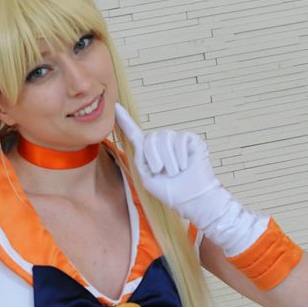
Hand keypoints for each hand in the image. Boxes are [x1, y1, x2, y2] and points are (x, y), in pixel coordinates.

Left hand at [114, 102, 268, 255]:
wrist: (193, 199)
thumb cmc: (171, 192)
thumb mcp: (148, 177)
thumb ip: (140, 157)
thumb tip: (138, 138)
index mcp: (149, 153)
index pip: (135, 133)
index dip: (124, 120)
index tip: (115, 107)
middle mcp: (162, 143)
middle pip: (150, 137)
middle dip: (152, 156)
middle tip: (161, 172)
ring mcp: (177, 140)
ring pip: (164, 137)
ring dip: (168, 159)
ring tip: (174, 172)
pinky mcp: (191, 140)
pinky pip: (180, 139)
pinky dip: (180, 155)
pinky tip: (184, 166)